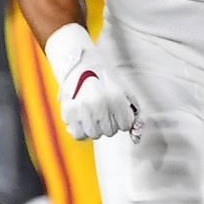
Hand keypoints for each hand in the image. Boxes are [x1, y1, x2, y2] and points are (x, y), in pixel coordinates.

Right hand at [43, 23, 138, 140]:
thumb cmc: (107, 81)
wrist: (82, 65)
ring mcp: (82, 108)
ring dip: (95, 128)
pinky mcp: (67, 111)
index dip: (123, 120)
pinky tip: (84, 121)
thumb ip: (136, 115)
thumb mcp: (127, 93)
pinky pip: (77, 135)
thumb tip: (136, 139)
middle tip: (104, 110)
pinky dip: (81, 131)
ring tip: (93, 114)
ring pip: (94, 135)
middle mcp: (99, 103)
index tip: (118, 111)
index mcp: (115, 97)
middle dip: (110, 123)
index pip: (125, 125)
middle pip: (110, 132)